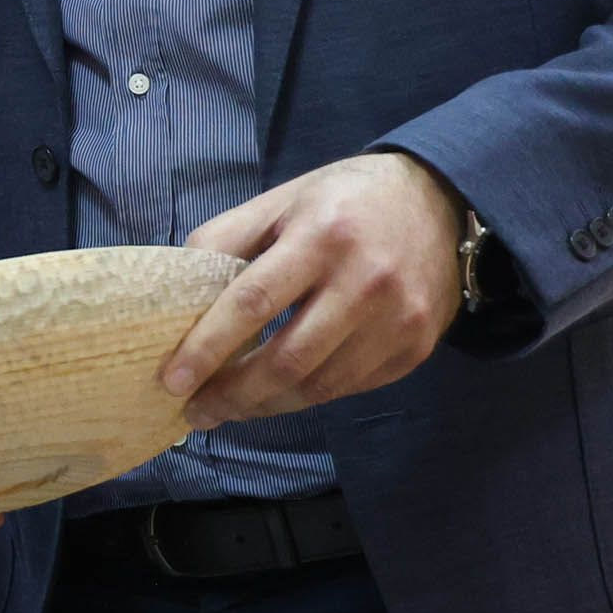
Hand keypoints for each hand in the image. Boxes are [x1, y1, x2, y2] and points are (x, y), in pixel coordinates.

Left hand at [166, 153, 463, 425]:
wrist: (439, 201)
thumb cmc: (342, 201)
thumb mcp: (280, 202)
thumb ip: (225, 240)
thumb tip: (176, 293)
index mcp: (321, 237)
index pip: (253, 303)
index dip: (208, 347)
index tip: (173, 380)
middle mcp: (365, 282)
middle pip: (288, 360)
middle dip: (233, 394)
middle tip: (196, 411)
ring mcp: (397, 320)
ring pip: (319, 386)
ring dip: (266, 406)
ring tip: (230, 408)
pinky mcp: (416, 347)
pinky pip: (350, 387)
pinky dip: (306, 397)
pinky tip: (277, 394)